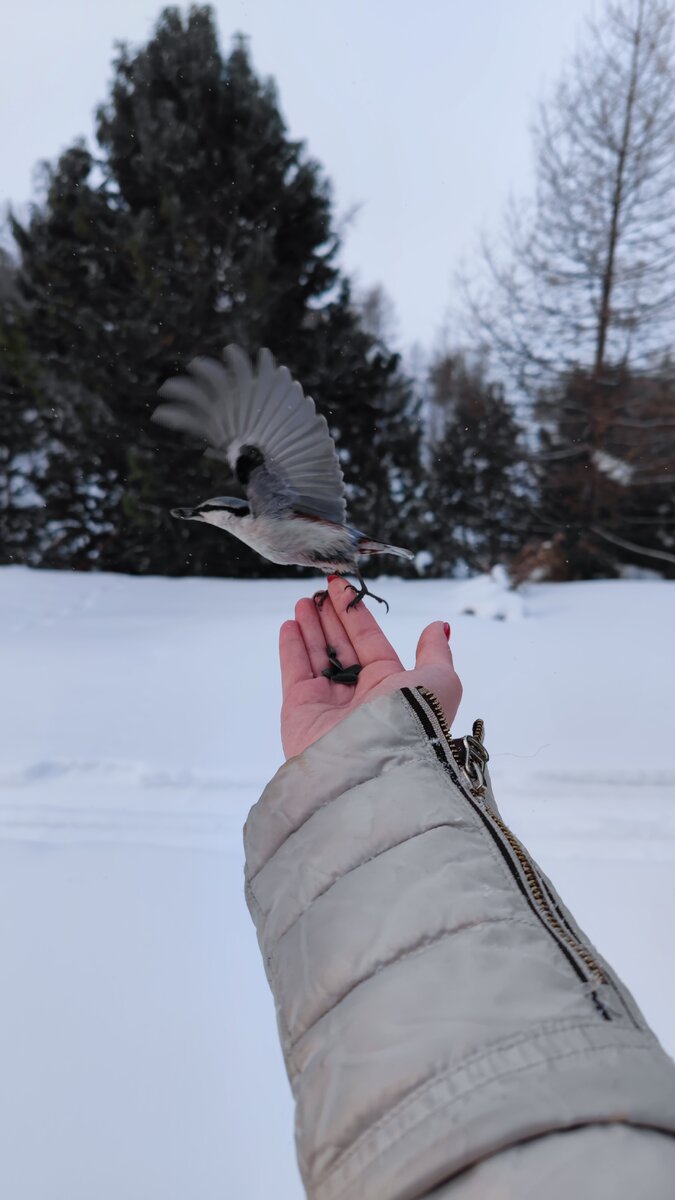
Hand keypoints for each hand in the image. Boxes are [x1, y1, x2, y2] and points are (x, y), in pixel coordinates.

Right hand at [279, 576, 462, 758]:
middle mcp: (360, 696)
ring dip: (311, 627)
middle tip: (321, 590)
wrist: (376, 766)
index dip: (357, 614)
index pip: (370, 642)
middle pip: (342, 647)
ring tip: (304, 601)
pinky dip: (291, 647)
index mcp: (392, 687)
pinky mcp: (300, 712)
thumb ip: (435, 652)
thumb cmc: (414, 721)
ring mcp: (328, 704)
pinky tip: (290, 624)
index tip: (343, 587)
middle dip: (332, 618)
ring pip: (317, 656)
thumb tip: (440, 627)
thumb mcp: (439, 681)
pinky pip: (295, 672)